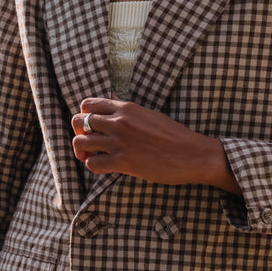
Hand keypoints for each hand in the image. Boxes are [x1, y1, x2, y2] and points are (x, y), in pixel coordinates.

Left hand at [71, 98, 240, 192]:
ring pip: (80, 142)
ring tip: (94, 157)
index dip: (84, 116)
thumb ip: (128, 111)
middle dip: (79, 133)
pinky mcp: (123, 162)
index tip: (92, 127)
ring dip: (83, 151)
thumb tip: (112, 103)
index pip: (88, 104)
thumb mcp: (149, 115)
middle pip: (78, 121)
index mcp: (126, 108)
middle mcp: (119, 122)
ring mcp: (120, 142)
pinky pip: (92, 164)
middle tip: (90, 144)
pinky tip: (105, 167)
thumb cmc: (175, 136)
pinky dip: (93, 166)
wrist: (193, 154)